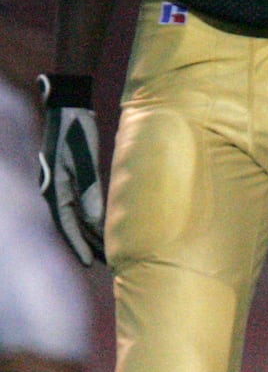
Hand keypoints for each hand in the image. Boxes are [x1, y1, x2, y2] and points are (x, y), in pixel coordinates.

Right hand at [37, 73, 104, 265]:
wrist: (69, 108)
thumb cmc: (76, 132)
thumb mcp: (84, 162)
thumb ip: (89, 192)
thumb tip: (96, 223)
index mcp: (55, 188)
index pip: (66, 224)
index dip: (78, 245)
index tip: (89, 263)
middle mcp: (55, 189)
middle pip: (71, 224)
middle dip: (87, 244)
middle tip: (107, 263)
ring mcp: (61, 183)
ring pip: (76, 216)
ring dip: (90, 233)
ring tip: (109, 250)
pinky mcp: (70, 177)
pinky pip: (79, 204)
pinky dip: (91, 218)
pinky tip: (104, 227)